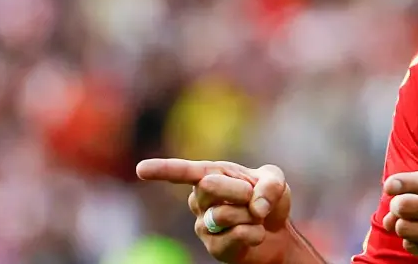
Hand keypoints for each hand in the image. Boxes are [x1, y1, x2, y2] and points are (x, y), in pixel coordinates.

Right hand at [137, 159, 294, 263]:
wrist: (276, 233)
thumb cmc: (268, 200)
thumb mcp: (276, 181)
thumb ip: (270, 185)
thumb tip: (255, 207)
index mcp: (211, 175)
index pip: (185, 172)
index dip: (163, 170)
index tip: (141, 170)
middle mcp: (200, 199)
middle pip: (209, 186)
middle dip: (240, 190)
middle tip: (252, 196)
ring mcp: (203, 225)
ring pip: (224, 213)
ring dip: (251, 214)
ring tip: (254, 217)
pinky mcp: (214, 247)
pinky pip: (238, 235)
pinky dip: (256, 233)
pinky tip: (256, 234)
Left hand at [381, 172, 417, 263]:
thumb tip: (404, 194)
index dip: (401, 182)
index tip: (390, 185)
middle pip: (407, 207)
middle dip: (398, 206)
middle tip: (400, 206)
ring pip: (407, 229)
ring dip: (402, 224)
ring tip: (409, 222)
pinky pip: (417, 248)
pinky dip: (413, 241)